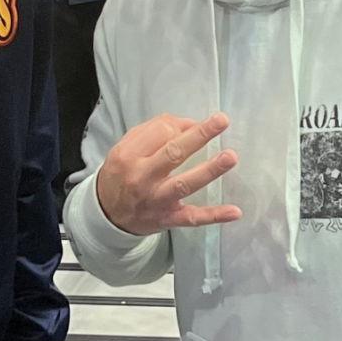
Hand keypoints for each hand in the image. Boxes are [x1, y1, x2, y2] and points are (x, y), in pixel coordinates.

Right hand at [95, 112, 240, 234]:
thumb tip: (189, 124)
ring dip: (209, 170)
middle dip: (199, 136)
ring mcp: (156, 200)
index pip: (160, 132)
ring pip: (184, 184)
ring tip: (230, 157)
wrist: (106, 214)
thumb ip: (152, 132)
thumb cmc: (121, 175)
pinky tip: (235, 212)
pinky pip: (192, 218)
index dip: (183, 125)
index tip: (195, 124)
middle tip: (222, 121)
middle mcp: (141, 177)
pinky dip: (214, 216)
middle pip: (173, 153)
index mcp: (129, 155)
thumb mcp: (125, 148)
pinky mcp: (168, 219)